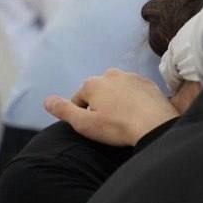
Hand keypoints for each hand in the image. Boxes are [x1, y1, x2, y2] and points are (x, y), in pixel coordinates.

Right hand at [44, 68, 177, 145]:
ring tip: (124, 121)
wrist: (155, 126)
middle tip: (110, 125)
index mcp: (92, 83)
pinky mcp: (149, 83)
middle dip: (100, 106)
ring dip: (117, 102)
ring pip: (116, 91)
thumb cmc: (117, 127)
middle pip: (98, 93)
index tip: (95, 127)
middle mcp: (111, 74)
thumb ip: (63, 110)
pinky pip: (134, 92)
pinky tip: (138, 115)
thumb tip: (47, 100)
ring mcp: (132, 76)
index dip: (83, 116)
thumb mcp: (84, 123)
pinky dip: (133, 101)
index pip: (79, 100)